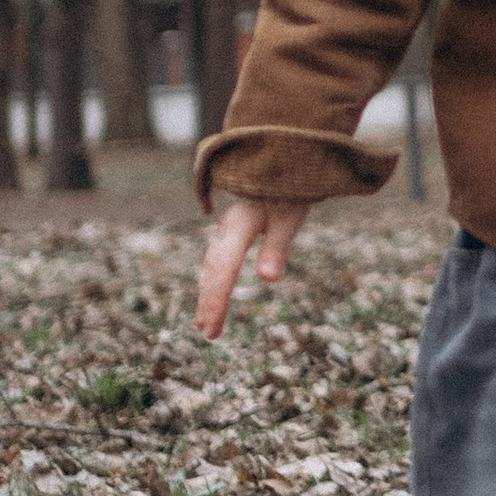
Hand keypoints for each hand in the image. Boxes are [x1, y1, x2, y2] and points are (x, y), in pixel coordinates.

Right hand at [195, 196, 308, 340]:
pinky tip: (211, 297)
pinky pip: (217, 260)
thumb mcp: (290, 215)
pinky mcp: (232, 230)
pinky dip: (213, 281)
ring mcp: (227, 228)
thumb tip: (268, 279)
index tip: (212, 328)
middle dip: (209, 302)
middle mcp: (227, 227)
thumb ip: (278, 245)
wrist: (282, 161)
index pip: (224, 268)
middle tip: (209, 334)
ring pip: (212, 265)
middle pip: (213, 270)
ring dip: (208, 294)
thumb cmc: (290, 188)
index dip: (217, 300)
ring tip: (205, 324)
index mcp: (240, 223)